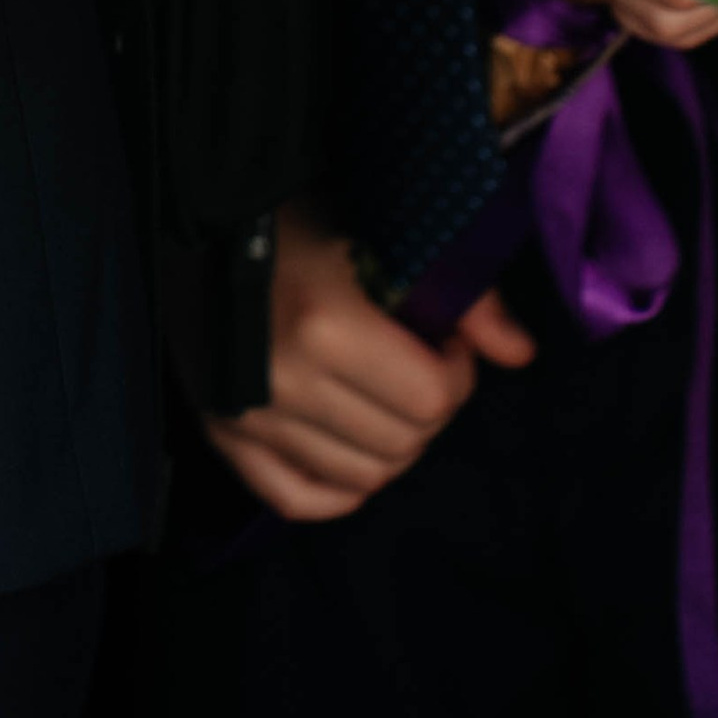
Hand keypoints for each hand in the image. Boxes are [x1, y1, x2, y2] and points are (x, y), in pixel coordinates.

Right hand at [203, 205, 534, 523]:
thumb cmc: (294, 217)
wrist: (194, 217)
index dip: (455, 370)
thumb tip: (523, 354)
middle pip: (403, 444)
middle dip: (426, 408)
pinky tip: (345, 443)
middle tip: (412, 364)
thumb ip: (462, 294)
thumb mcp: (381, 234)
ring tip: (378, 395)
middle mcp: (282, 382)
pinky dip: (336, 486)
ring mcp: (247, 417)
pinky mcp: (221, 436)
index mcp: (324, 326)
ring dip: (388, 445)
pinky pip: (300, 500)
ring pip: (362, 478)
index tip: (441, 338)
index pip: (431, 398)